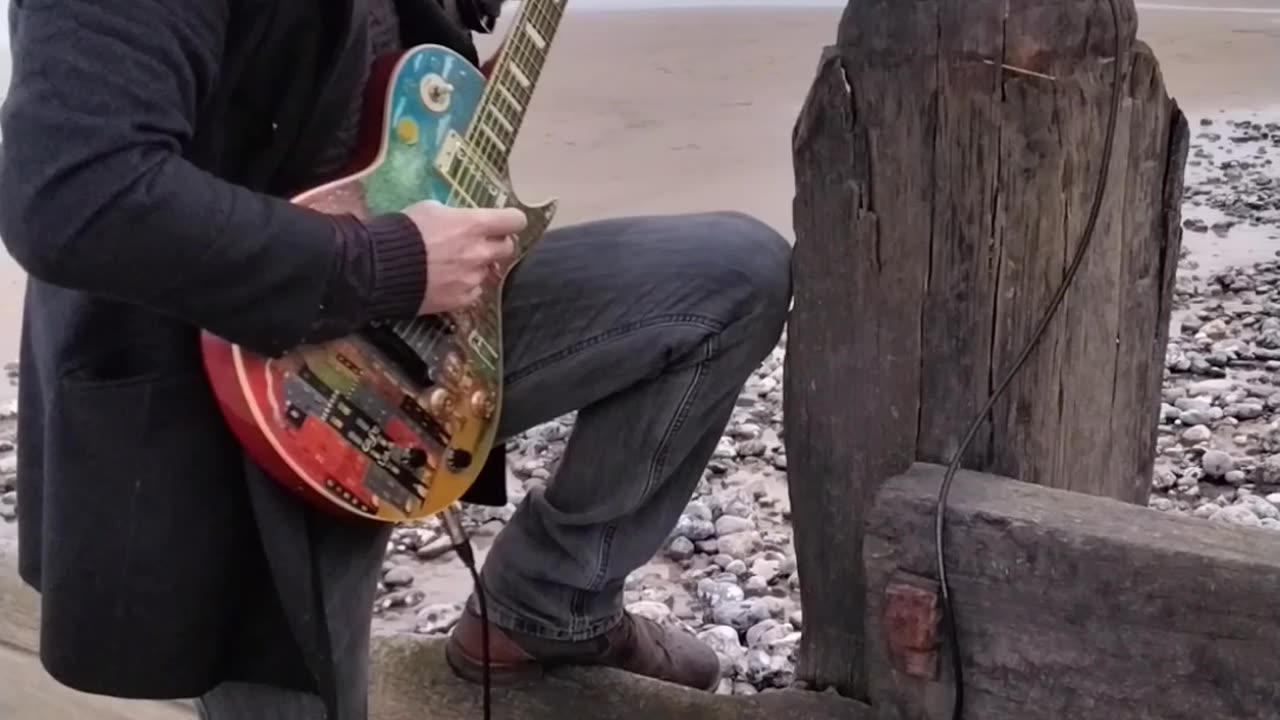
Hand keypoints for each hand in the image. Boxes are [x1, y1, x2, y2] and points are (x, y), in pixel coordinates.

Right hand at [402, 200, 526, 313]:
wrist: (380, 268)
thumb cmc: (403, 231)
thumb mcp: (430, 209)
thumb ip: (455, 216)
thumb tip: (463, 222)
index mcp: (474, 225)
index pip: (515, 221)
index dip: (510, 220)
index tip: (503, 222)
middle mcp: (479, 253)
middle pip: (507, 248)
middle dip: (496, 244)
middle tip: (479, 243)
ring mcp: (471, 279)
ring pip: (488, 271)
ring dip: (477, 266)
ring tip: (453, 264)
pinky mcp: (460, 300)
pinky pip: (474, 292)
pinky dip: (466, 286)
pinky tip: (448, 281)